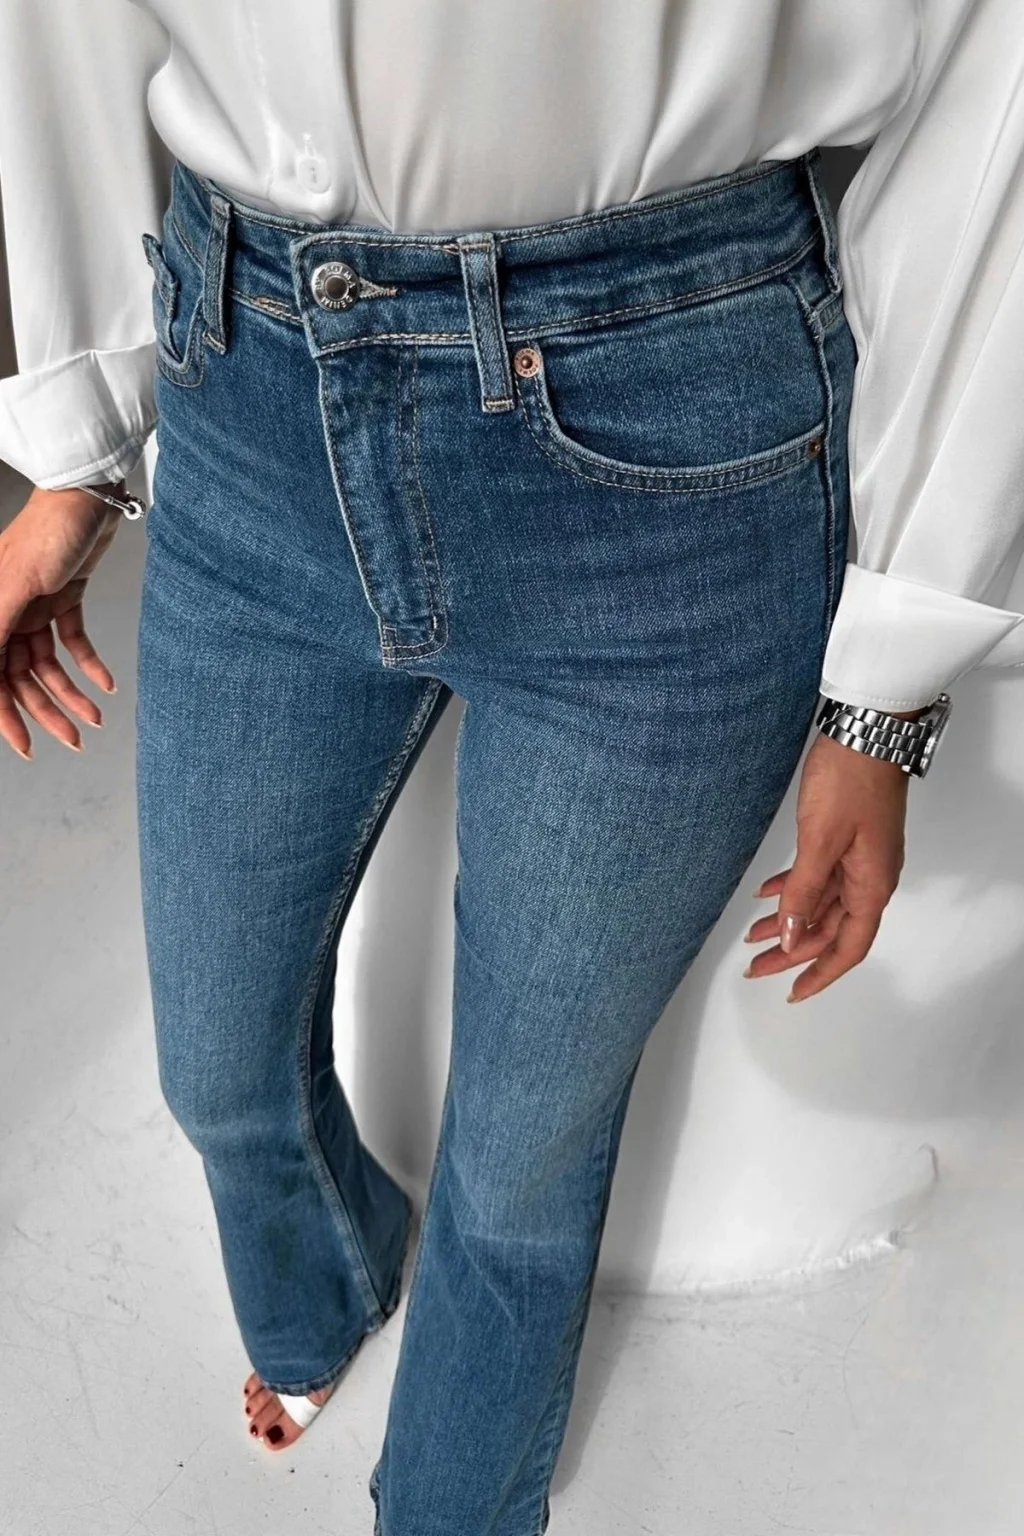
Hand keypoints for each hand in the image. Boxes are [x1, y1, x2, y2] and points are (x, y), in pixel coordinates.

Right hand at [0, 481, 122, 758]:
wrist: (88, 495)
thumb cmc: (49, 530)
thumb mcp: (18, 583)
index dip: (5, 715)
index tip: (25, 746)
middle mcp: (7, 613)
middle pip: (22, 676)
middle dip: (47, 711)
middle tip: (75, 740)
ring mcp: (35, 607)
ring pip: (49, 664)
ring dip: (72, 693)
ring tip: (96, 718)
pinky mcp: (64, 598)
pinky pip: (73, 641)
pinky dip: (89, 664)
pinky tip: (105, 684)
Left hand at [743, 708, 924, 1002]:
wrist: (866, 730)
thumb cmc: (850, 781)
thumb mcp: (820, 841)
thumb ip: (805, 891)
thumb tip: (791, 934)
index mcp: (871, 885)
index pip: (849, 947)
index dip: (820, 973)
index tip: (792, 991)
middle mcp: (870, 877)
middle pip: (831, 929)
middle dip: (793, 951)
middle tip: (756, 967)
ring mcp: (859, 857)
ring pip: (822, 903)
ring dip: (789, 919)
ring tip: (753, 934)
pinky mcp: (846, 837)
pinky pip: (818, 875)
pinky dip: (792, 887)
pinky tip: (765, 893)